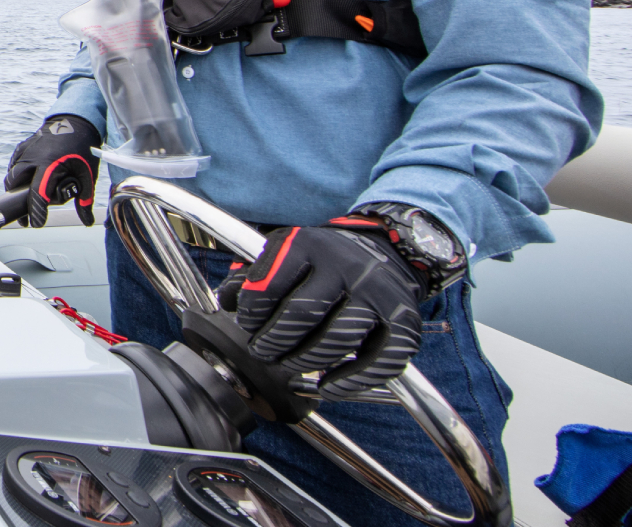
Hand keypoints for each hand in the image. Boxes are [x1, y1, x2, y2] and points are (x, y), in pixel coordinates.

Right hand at [3, 115, 99, 226]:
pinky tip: (25, 182)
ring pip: (11, 175)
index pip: (38, 193)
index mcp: (50, 164)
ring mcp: (26, 151)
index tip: (35, 223)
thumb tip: (87, 221)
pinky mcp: (22, 147)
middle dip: (17, 202)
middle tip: (25, 217)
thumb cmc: (82, 148)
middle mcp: (34, 158)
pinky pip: (13, 165)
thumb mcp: (87, 175)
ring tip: (24, 200)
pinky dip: (16, 176)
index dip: (35, 211)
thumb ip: (85, 199)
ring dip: (15, 189)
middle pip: (15, 185)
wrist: (76, 121)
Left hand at [216, 219, 423, 398]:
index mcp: (310, 246)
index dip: (252, 313)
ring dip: (304, 362)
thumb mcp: (287, 254)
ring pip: (336, 341)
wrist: (385, 253)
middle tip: (263, 351)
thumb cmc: (324, 262)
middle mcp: (348, 267)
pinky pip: (377, 362)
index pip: (270, 284)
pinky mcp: (405, 324)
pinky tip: (326, 386)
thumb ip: (253, 276)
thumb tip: (226, 300)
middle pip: (302, 315)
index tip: (247, 324)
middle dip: (274, 341)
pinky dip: (348, 382)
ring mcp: (379, 296)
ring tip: (288, 365)